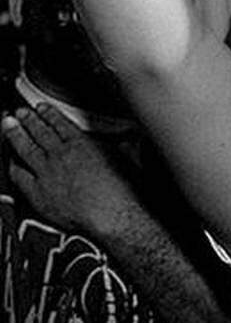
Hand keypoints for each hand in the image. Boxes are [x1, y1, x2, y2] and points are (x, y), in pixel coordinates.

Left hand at [2, 104, 138, 237]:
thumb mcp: (127, 160)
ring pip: (26, 149)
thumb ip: (121, 148)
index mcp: (82, 144)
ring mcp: (47, 173)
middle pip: (40, 132)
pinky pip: (19, 176)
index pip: (60, 123)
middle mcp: (61, 155)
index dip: (48, 114)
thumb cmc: (122, 191)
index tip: (41, 108)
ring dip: (15, 135)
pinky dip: (13, 166)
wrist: (112, 214)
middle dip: (28, 120)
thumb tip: (126, 142)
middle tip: (19, 112)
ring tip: (8, 125)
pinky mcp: (38, 192)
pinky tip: (11, 162)